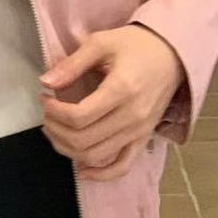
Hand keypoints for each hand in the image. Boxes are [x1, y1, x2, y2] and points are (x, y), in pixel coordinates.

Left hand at [39, 25, 184, 180]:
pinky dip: (100, 174)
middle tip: (47, 114)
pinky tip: (81, 170)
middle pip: (83, 140)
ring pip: (95, 156)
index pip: (78, 116)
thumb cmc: (136, 45)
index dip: (53, 112)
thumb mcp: (101, 43)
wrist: (173, 53)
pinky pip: (122, 166)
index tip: (45, 98)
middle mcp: (132, 116)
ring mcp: (139, 132)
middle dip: (56, 130)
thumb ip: (72, 65)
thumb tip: (45, 82)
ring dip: (68, 149)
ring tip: (56, 131)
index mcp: (121, 90)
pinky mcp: (144, 139)